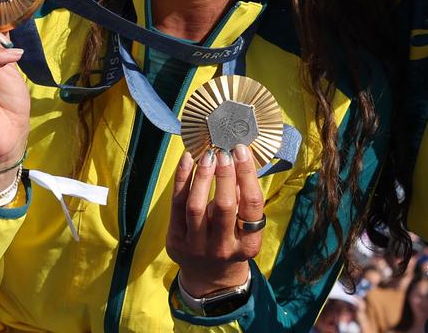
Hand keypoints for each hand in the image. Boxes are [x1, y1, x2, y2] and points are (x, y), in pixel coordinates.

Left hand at [167, 144, 265, 296]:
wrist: (210, 276)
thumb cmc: (232, 242)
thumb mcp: (246, 228)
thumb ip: (244, 199)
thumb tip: (239, 158)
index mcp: (248, 244)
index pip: (251, 205)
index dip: (247, 175)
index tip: (241, 151)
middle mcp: (223, 248)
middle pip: (225, 206)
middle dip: (224, 174)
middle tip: (223, 151)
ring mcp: (197, 247)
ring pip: (196, 206)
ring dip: (202, 176)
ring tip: (207, 155)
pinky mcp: (176, 241)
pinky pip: (176, 205)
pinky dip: (182, 179)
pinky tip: (188, 160)